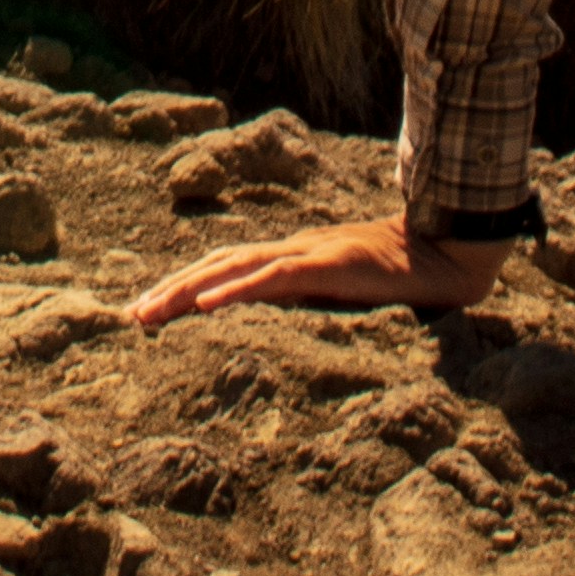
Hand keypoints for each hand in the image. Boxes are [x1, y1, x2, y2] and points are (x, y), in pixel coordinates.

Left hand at [127, 213, 511, 328]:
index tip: (149, 309)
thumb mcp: (343, 295)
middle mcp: (289, 250)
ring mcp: (306, 254)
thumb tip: (278, 324)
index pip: (225, 268)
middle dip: (171, 289)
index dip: (185, 285)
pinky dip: (234, 290)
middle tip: (133, 315)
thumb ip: (312, 300)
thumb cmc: (397, 281)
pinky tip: (205, 305)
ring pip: (232, 269)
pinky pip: (271, 278)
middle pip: (217, 265)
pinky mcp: (326, 265)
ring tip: (153, 311)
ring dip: (188, 290)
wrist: (442, 256)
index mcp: (291, 259)